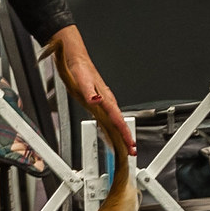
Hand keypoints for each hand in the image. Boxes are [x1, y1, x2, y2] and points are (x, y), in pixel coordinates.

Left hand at [48, 26, 135, 155]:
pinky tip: (112, 134)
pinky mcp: (100, 102)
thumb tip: (97, 100)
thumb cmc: (79, 69)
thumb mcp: (82, 81)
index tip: (131, 144)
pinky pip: (110, 118)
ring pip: (116, 121)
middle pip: (120, 123)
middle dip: (127, 137)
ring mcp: (105, 102)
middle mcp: (107, 101)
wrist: (76, 59)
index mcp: (106, 98)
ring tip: (127, 146)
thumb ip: (89, 92)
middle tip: (133, 151)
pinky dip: (113, 128)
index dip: (125, 133)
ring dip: (122, 134)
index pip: (118, 119)